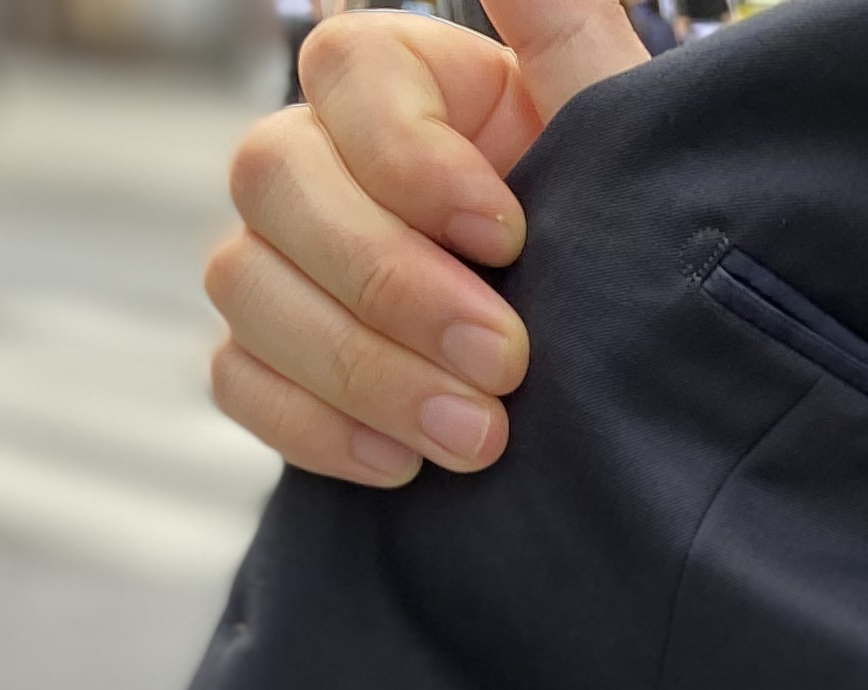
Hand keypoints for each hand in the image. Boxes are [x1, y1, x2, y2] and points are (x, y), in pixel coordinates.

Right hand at [204, 0, 645, 484]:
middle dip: (391, 283)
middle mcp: (322, 157)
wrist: (628, 366)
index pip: (346, 70)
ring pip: (246, 285)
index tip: (509, 236)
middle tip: (506, 364)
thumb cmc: (625, 229)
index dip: (413, 158)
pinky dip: (316, 427)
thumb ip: (560, 23)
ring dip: (362, 370)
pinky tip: (405, 467)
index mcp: (407, 81)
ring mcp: (281, 256)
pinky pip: (239, 379)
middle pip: (273, 178)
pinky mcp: (272, 354)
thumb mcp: (613, 124)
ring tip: (478, 438)